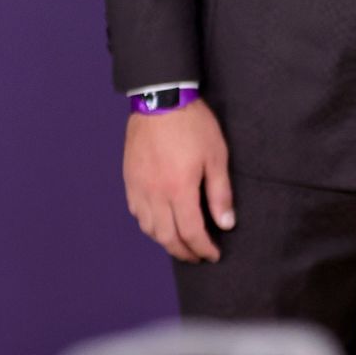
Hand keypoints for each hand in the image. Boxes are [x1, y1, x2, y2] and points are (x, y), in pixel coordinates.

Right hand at [123, 100, 234, 262]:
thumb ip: (220, 193)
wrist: (160, 99)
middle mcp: (155, 194)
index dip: (203, 248)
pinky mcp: (129, 179)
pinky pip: (136, 213)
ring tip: (180, 243)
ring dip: (165, 241)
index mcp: (179, 190)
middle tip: (197, 256)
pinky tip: (159, 223)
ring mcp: (139, 188)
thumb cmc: (192, 124)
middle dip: (184, 252)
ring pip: (149, 229)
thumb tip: (226, 223)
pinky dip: (148, 225)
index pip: (191, 233)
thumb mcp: (216, 155)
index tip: (213, 254)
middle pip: (167, 237)